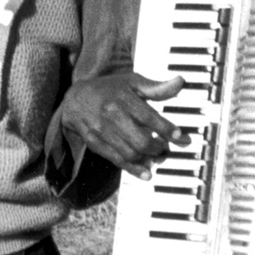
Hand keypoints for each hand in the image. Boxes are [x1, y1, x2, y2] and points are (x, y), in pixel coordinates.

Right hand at [59, 72, 188, 179]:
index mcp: (122, 98)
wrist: (75, 99)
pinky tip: (146, 173)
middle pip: (141, 140)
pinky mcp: (96, 144)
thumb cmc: (107, 89)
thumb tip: (179, 82)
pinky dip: (134, 169)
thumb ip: (155, 87)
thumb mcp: (131, 82)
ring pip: (131, 153)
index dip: (166, 129)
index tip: (180, 136)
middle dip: (159, 147)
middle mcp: (112, 115)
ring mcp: (102, 132)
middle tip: (166, 146)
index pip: (149, 117)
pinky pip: (117, 161)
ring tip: (158, 155)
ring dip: (149, 158)